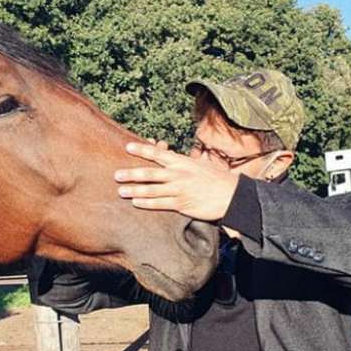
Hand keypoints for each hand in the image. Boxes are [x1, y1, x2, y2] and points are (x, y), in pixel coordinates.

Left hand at [114, 142, 239, 221]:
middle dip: (131, 173)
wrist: (233, 195)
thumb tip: (169, 153)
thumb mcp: (199, 164)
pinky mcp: (182, 204)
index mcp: (182, 162)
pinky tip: (135, 203)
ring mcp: (179, 189)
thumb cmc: (216, 178)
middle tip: (116, 175)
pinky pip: (160, 204)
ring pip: (151, 189)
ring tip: (121, 191)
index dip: (142, 149)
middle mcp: (178, 174)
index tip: (127, 147)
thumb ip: (182, 161)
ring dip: (134, 190)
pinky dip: (146, 203)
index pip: (158, 153)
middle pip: (149, 173)